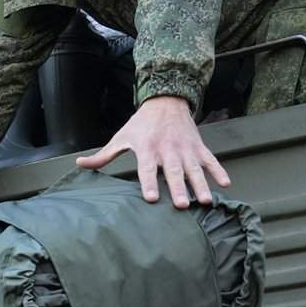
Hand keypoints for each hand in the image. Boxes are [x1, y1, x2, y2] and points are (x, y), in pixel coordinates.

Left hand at [74, 95, 229, 206]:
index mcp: (147, 149)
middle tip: (181, 205)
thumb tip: (79, 164)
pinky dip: (219, 171)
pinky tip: (226, 184)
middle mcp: (168, 150)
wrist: (166, 101)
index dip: (148, 183)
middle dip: (177, 188)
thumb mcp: (121, 138)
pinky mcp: (199, 147)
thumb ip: (103, 155)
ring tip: (205, 202)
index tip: (150, 198)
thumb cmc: (140, 124)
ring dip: (200, 185)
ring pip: (194, 169)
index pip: (147, 169)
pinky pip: (211, 160)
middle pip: (172, 172)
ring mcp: (186, 149)